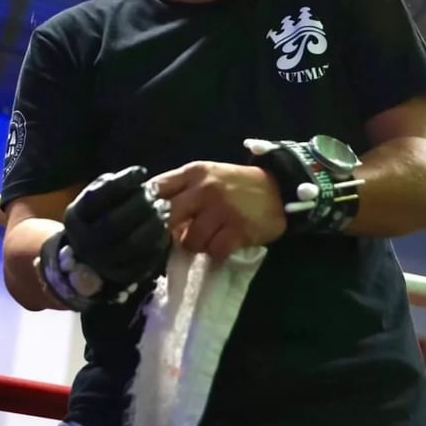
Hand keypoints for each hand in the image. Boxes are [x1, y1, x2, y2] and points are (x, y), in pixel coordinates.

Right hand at [63, 166, 171, 285]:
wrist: (88, 255)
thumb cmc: (98, 215)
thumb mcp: (95, 197)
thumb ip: (110, 185)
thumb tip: (136, 176)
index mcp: (75, 217)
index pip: (97, 197)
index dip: (122, 183)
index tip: (141, 172)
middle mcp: (83, 242)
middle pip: (114, 223)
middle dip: (139, 205)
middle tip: (154, 193)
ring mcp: (101, 263)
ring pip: (131, 245)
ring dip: (153, 224)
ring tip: (164, 208)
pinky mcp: (120, 276)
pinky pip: (143, 261)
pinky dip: (158, 243)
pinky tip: (164, 227)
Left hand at [152, 161, 286, 260]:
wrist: (280, 189)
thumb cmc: (237, 185)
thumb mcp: (208, 177)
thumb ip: (182, 190)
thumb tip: (153, 217)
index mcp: (194, 172)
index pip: (156, 188)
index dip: (145, 208)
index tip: (145, 222)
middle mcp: (205, 188)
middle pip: (167, 218)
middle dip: (168, 233)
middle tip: (176, 237)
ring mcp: (222, 209)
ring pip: (189, 240)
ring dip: (196, 245)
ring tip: (208, 238)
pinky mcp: (238, 229)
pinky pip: (214, 251)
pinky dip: (216, 253)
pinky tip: (224, 244)